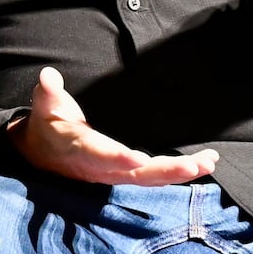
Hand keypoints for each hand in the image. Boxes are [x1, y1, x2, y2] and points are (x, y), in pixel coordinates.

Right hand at [9, 67, 218, 184]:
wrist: (44, 154)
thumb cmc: (49, 125)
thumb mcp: (45, 107)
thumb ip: (48, 93)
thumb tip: (48, 75)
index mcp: (81, 149)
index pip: (100, 155)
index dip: (117, 158)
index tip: (137, 158)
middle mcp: (102, 167)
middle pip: (136, 174)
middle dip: (166, 171)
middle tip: (194, 166)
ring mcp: (116, 174)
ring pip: (150, 178)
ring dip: (179, 173)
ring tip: (207, 163)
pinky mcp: (126, 174)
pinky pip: (154, 176)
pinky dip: (178, 173)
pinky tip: (203, 165)